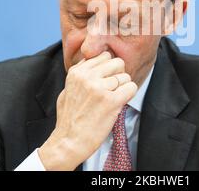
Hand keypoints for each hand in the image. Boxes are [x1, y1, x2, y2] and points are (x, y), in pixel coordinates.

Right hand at [38, 51, 137, 169]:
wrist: (68, 142)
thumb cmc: (69, 119)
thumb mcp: (67, 90)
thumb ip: (80, 75)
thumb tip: (92, 62)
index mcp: (77, 72)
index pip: (103, 56)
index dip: (109, 68)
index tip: (106, 80)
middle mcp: (87, 77)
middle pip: (117, 62)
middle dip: (119, 75)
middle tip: (114, 89)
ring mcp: (99, 88)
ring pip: (125, 76)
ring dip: (123, 88)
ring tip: (113, 100)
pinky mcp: (110, 101)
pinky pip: (131, 87)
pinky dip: (129, 95)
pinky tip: (120, 103)